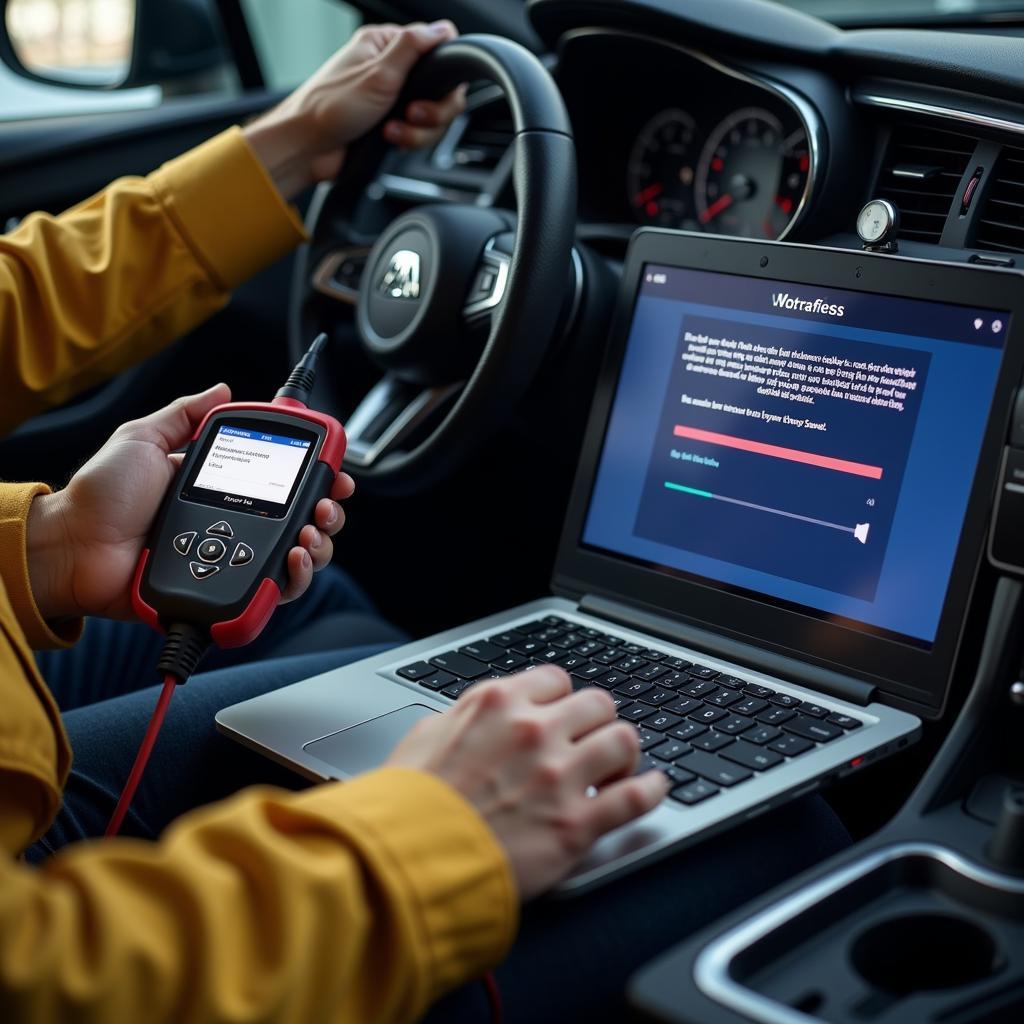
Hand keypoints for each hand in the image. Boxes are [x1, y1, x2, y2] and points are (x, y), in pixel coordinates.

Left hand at [26, 384, 353, 621]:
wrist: (74, 547)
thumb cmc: (99, 496)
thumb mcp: (141, 438)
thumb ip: (183, 414)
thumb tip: (222, 389)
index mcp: (221, 488)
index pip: (283, 481)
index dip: (315, 477)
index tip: (333, 470)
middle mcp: (234, 524)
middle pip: (303, 521)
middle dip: (328, 511)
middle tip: (326, 504)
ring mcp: (234, 559)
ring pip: (299, 558)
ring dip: (319, 545)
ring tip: (309, 534)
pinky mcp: (228, 590)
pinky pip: (275, 591)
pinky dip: (294, 579)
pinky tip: (293, 561)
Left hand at [244, 21, 466, 198]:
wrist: (308, 149)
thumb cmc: (329, 108)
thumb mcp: (377, 72)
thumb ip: (412, 47)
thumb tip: (441, 29)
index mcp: (385, 46)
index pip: (435, 46)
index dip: (444, 70)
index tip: (436, 88)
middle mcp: (390, 70)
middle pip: (440, 88)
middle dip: (433, 110)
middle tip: (412, 114)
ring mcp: (392, 100)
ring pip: (432, 116)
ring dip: (417, 129)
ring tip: (392, 131)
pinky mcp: (392, 125)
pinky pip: (418, 133)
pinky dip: (408, 139)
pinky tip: (389, 139)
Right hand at [387, 667, 668, 899]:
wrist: (407, 861)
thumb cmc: (409, 804)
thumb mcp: (425, 735)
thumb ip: (465, 716)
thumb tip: (481, 713)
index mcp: (498, 704)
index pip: (555, 680)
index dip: (561, 698)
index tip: (561, 714)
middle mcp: (534, 731)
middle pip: (597, 704)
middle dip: (596, 721)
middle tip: (590, 740)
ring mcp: (559, 777)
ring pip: (623, 740)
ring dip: (623, 752)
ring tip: (615, 767)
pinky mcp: (576, 825)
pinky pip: (636, 797)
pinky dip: (653, 790)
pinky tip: (656, 786)